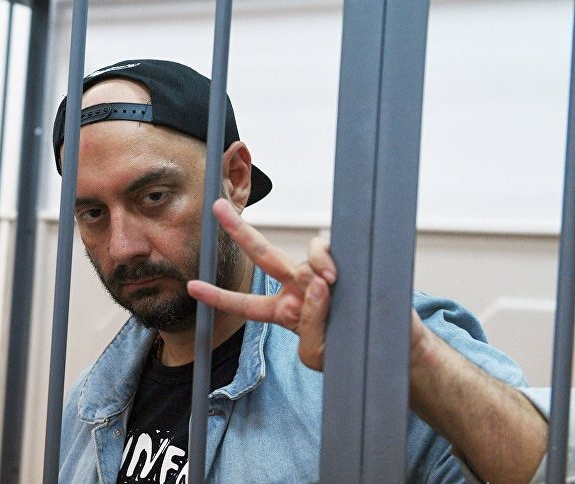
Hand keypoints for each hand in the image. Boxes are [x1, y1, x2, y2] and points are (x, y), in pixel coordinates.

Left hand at [187, 198, 336, 369]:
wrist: (391, 348)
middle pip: (261, 254)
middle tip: (216, 207)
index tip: (192, 287)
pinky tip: (338, 277)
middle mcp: (296, 288)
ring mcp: (317, 274)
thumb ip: (308, 325)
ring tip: (333, 284)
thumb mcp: (317, 354)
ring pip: (303, 254)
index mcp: (282, 311)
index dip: (218, 296)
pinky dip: (327, 259)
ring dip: (317, 266)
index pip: (245, 304)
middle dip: (238, 230)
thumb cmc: (347, 353)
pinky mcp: (341, 263)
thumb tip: (316, 284)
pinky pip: (323, 250)